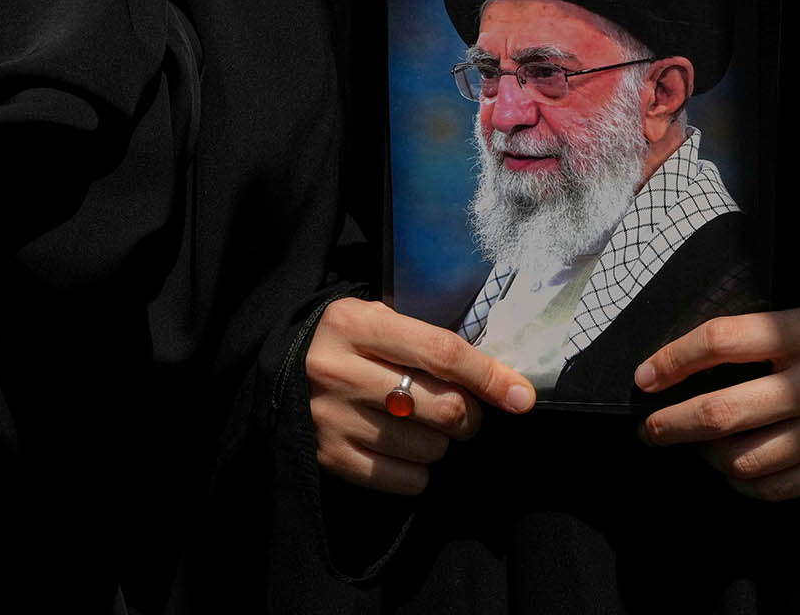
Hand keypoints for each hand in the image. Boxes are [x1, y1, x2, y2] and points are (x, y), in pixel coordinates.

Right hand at [306, 297, 536, 494]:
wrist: (278, 372)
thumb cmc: (348, 343)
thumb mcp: (378, 320)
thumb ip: (428, 340)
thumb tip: (501, 379)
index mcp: (355, 323)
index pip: (442, 352)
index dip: (490, 376)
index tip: (521, 396)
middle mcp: (338, 369)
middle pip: (443, 407)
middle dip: (470, 416)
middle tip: (463, 412)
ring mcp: (330, 417)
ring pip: (429, 447)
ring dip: (442, 443)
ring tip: (422, 426)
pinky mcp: (327, 456)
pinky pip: (404, 480)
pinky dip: (418, 471)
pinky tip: (404, 450)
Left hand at [634, 297, 799, 500]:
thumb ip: (758, 339)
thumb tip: (688, 368)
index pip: (720, 342)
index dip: (672, 361)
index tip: (644, 377)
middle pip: (722, 413)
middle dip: (671, 425)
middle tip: (650, 429)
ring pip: (746, 460)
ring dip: (707, 458)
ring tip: (698, 447)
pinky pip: (779, 488)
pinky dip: (744, 483)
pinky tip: (734, 470)